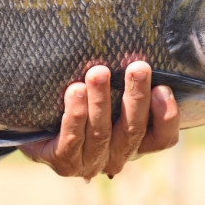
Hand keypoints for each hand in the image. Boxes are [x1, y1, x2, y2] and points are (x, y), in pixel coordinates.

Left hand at [19, 61, 178, 179]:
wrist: (38, 129)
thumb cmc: (81, 104)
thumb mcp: (108, 95)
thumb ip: (123, 81)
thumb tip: (137, 42)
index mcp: (134, 142)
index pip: (162, 138)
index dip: (166, 116)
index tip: (163, 87)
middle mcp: (116, 157)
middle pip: (133, 131)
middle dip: (136, 97)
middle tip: (138, 67)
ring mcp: (90, 162)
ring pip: (101, 133)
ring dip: (101, 101)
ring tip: (98, 72)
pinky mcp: (64, 162)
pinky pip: (72, 138)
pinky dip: (75, 113)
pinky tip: (75, 90)